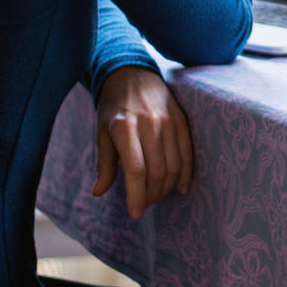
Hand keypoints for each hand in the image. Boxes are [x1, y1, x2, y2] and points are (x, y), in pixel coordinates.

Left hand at [92, 66, 192, 219]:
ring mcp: (168, 120)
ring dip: (166, 187)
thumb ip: (104, 163)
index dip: (137, 196)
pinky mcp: (181, 118)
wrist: (132, 73)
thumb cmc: (113, 106)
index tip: (135, 214)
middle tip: (143, 204)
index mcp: (124, 126)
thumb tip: (99, 192)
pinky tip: (180, 186)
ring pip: (174, 165)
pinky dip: (185, 173)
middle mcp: (149, 123)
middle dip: (151, 195)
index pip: (136, 170)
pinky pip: (187, 152)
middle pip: (157, 171)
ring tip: (156, 195)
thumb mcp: (102, 132)